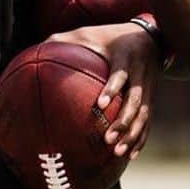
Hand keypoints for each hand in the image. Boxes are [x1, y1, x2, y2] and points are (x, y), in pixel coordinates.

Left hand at [49, 23, 160, 157]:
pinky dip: (141, 138)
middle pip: (135, 100)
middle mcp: (140, 73)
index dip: (112, 89)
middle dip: (123, 121)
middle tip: (107, 139)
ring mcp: (148, 87)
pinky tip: (130, 155)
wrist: (150, 37)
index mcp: (125, 57)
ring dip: (132, 134)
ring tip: (117, 152)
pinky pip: (148, 120)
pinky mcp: (151, 98)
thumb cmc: (112, 36)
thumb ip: (67, 40)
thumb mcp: (92, 32)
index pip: (120, 74)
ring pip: (144, 114)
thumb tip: (38, 48)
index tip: (100, 104)